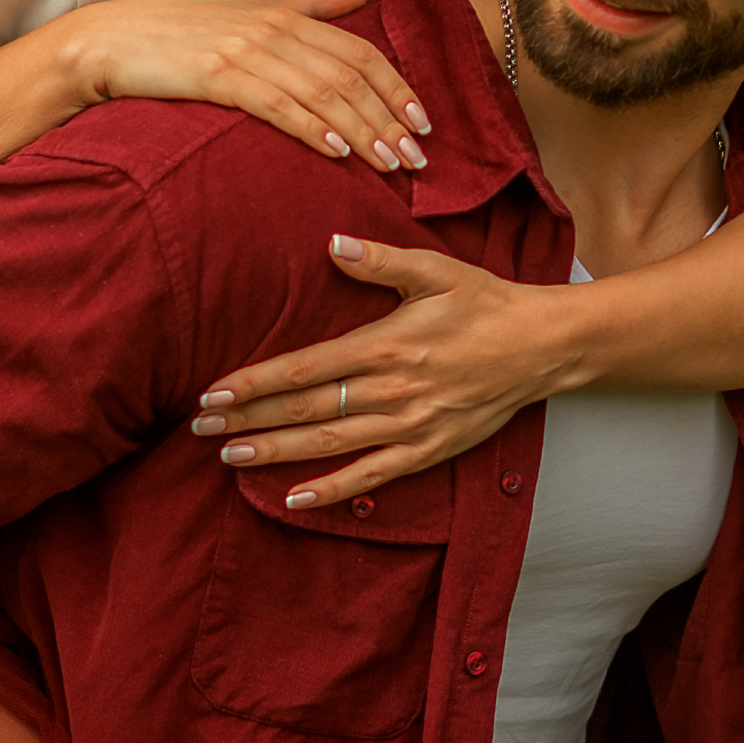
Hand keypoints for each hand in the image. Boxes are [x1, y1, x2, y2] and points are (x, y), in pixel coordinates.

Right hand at [58, 0, 431, 173]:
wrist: (116, 39)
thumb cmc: (184, 33)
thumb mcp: (254, 11)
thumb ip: (311, 6)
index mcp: (289, 16)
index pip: (361, 52)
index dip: (397, 87)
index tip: (425, 122)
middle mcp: (275, 29)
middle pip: (350, 76)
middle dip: (389, 119)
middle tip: (418, 158)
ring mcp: (247, 51)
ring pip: (322, 93)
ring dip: (363, 131)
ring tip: (389, 164)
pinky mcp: (218, 76)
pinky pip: (277, 105)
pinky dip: (312, 128)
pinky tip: (336, 151)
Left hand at [188, 236, 580, 507]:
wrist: (541, 347)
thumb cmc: (484, 302)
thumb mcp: (435, 270)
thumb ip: (380, 260)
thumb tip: (331, 243)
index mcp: (386, 344)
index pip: (305, 368)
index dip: (255, 383)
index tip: (214, 392)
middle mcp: (392, 390)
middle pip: (306, 411)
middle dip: (249, 420)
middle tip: (201, 427)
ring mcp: (409, 426)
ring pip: (330, 446)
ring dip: (276, 453)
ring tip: (230, 458)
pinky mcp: (428, 451)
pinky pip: (372, 478)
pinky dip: (332, 491)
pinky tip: (294, 499)